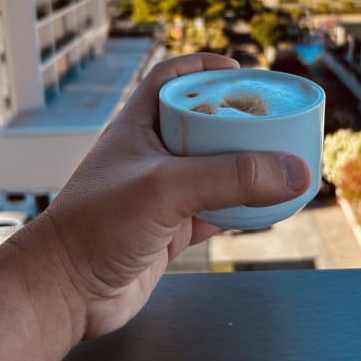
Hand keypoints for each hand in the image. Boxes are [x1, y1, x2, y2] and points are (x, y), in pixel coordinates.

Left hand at [33, 53, 309, 340]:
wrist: (65, 293)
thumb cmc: (97, 225)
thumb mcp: (166, 187)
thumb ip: (231, 177)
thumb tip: (295, 170)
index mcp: (138, 127)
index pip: (168, 80)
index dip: (201, 67)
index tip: (237, 68)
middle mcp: (151, 156)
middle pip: (201, 126)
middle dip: (236, 121)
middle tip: (272, 119)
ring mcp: (161, 195)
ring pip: (213, 172)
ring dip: (244, 167)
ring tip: (280, 160)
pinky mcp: (171, 230)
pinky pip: (216, 212)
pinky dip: (242, 210)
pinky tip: (267, 208)